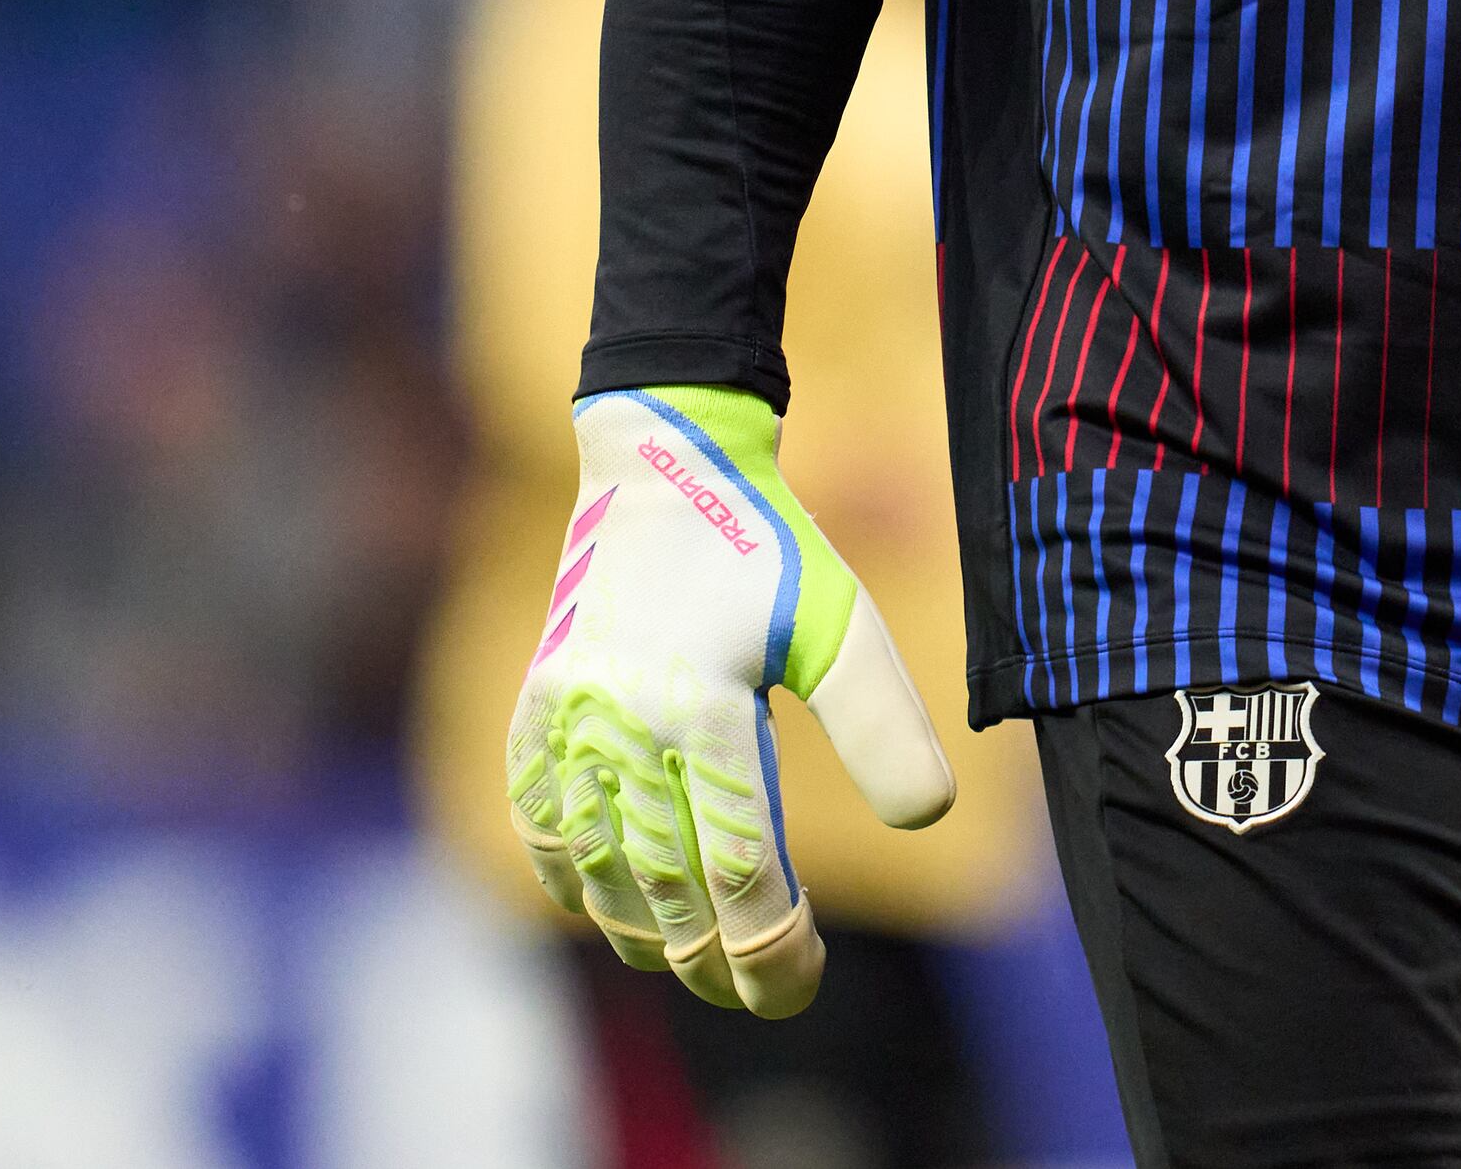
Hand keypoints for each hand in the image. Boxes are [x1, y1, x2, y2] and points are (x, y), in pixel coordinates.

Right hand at [508, 385, 956, 1011]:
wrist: (662, 465)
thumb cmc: (767, 547)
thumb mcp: (842, 624)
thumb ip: (883, 724)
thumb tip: (927, 820)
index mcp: (703, 708)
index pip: (740, 872)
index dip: (775, 947)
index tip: (805, 983)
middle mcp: (620, 727)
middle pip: (667, 895)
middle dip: (720, 964)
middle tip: (764, 995)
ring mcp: (565, 724)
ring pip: (597, 879)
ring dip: (649, 937)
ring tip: (703, 963)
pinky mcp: (533, 713)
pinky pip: (541, 831)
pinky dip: (576, 886)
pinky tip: (620, 910)